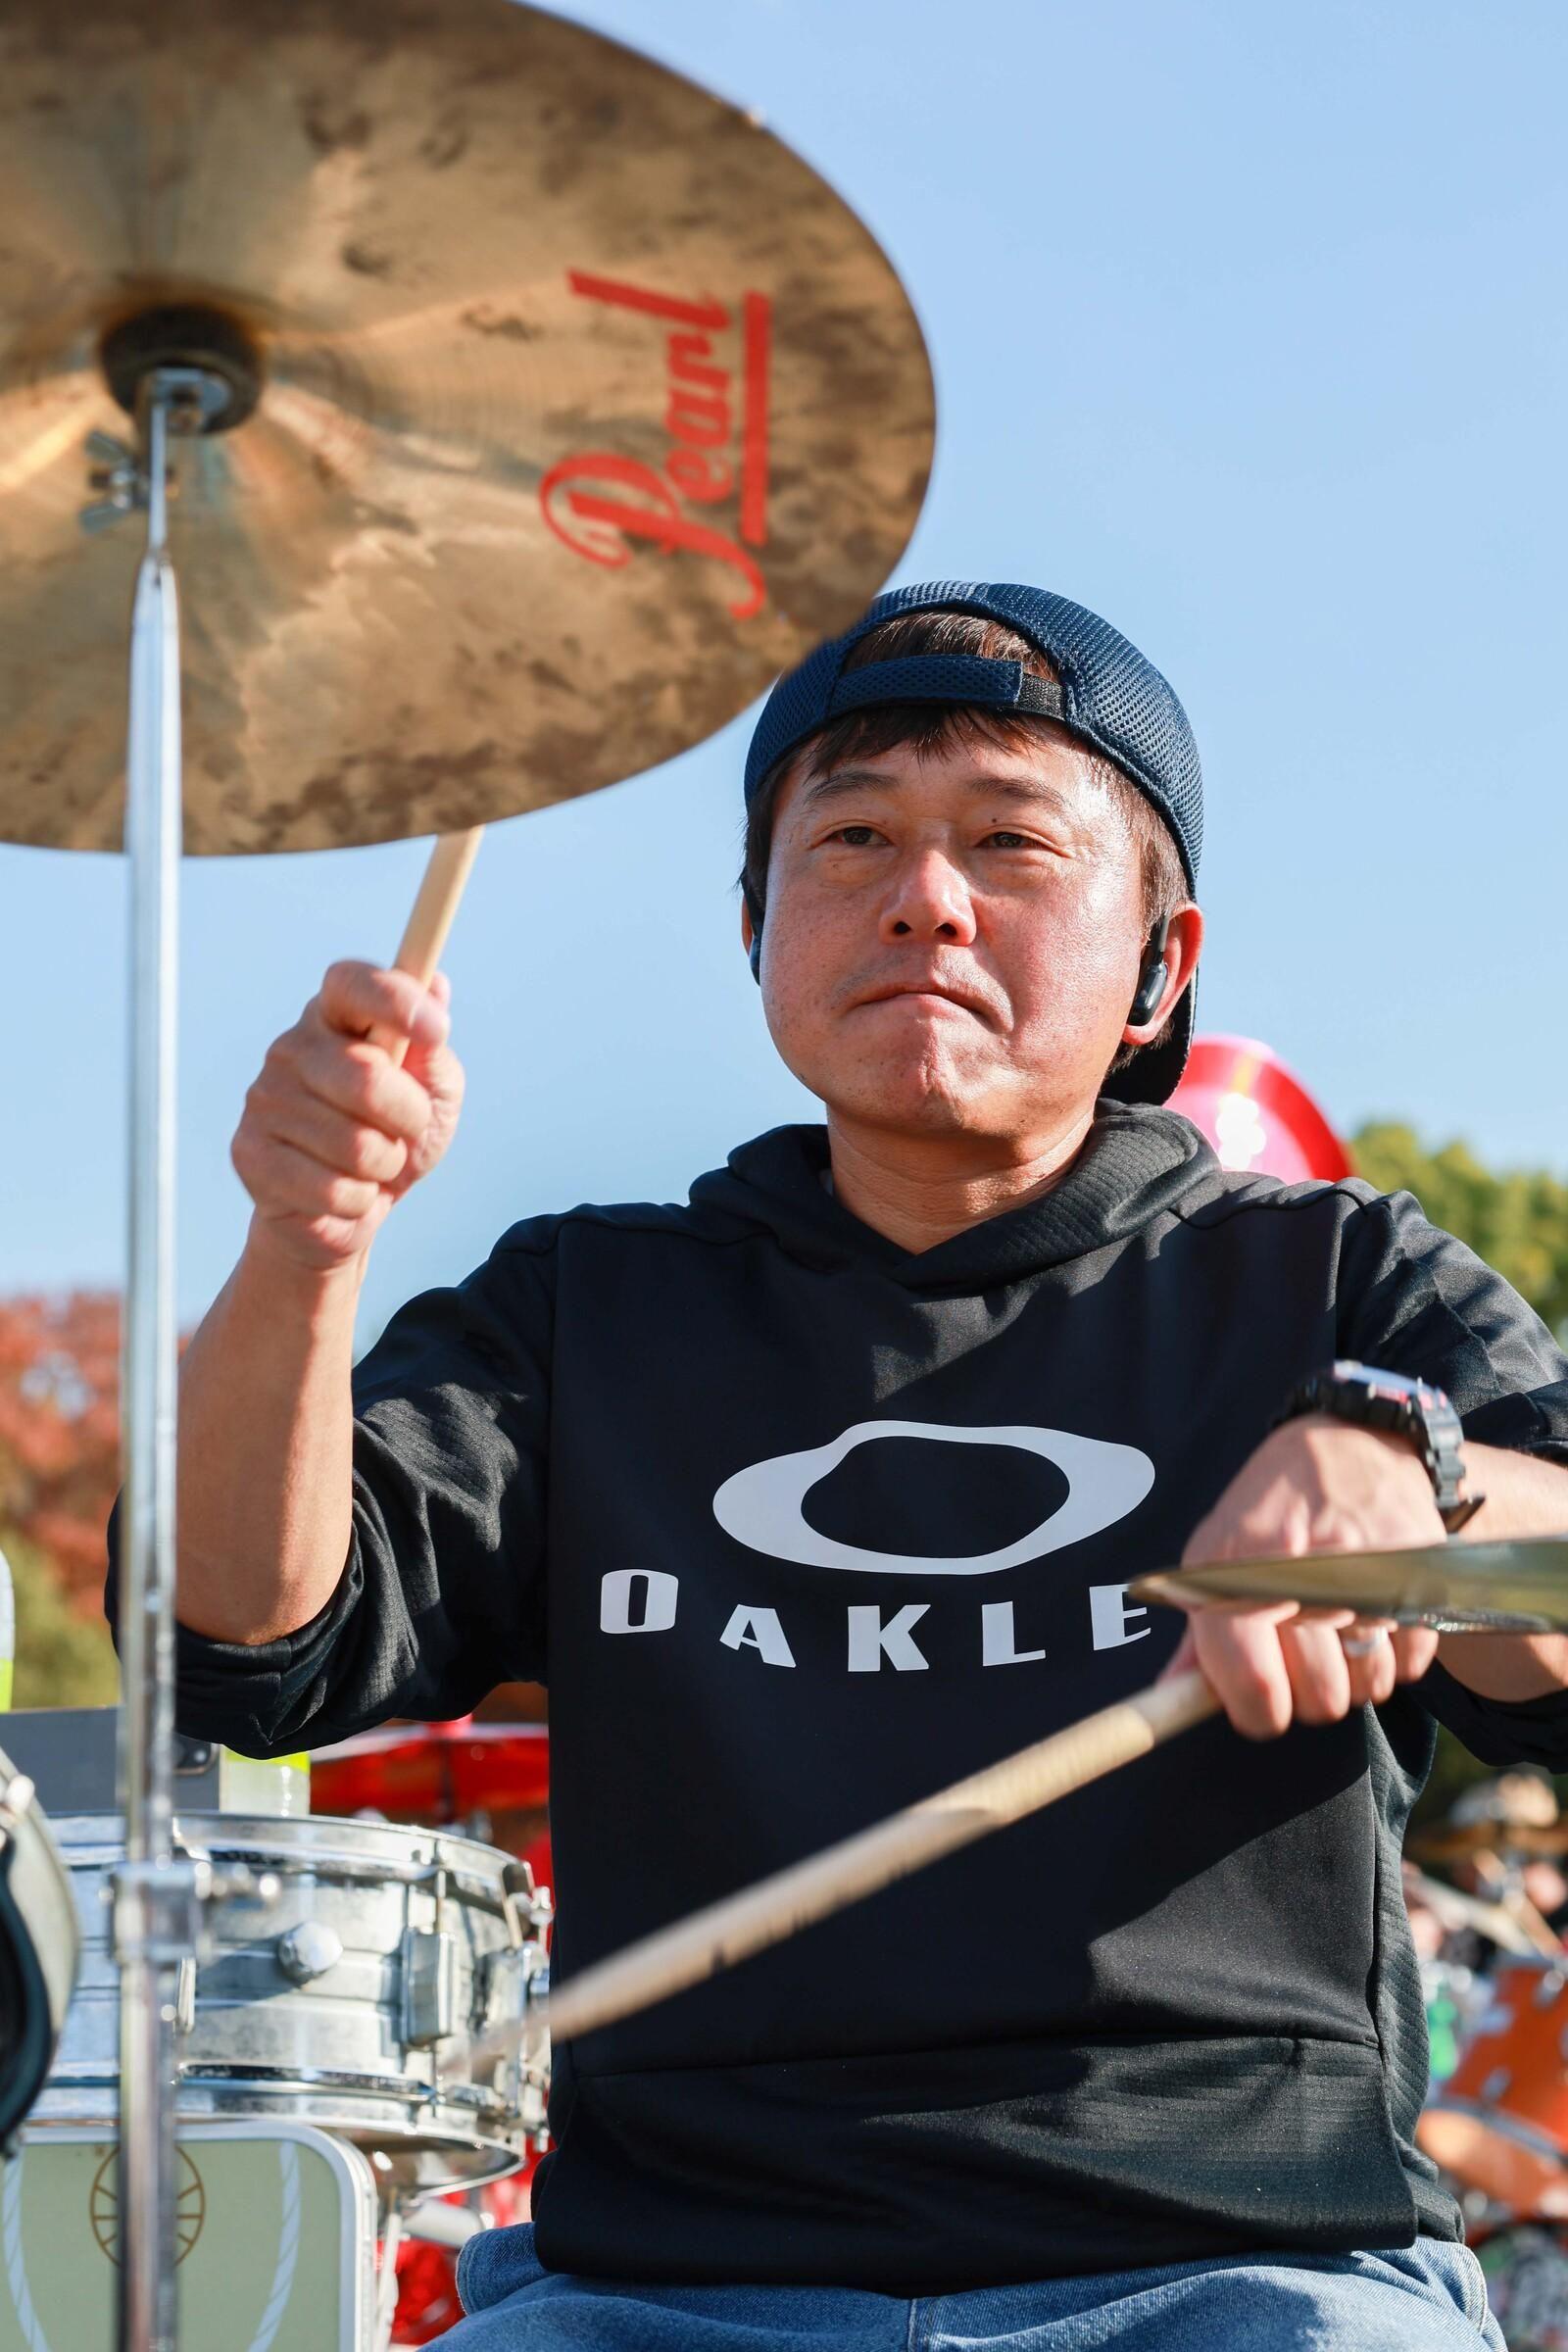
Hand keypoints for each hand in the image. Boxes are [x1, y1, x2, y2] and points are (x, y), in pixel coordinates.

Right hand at [231, 961, 464, 1272]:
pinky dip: (358, 1199)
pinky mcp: (249, 1152)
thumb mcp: (433, 1095)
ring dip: (384, 1164)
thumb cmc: (392, 1139)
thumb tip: (435, 986)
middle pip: (366, 1075)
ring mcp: (265, 1098)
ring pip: (357, 1144)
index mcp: (335, 1017)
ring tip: (371, 1163)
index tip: (438, 1030)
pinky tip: (344, 1190)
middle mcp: (292, 1048)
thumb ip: (434, 1050)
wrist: (349, 1211)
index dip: (395, 1000)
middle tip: (405, 1129)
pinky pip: (332, 1188)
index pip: (351, 984)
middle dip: (409, 1117)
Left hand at [1157, 1416, 1442, 1738]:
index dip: (1257, 1712)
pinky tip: (1375, 1618)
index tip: (1261, 1706)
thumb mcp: (1217, 1554)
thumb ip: (1198, 1634)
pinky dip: (1396, 1656)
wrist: (1350, 1443)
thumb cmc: (1272, 1508)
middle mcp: (1307, 1566)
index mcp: (1241, 1565)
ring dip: (1355, 1677)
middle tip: (1302, 1659)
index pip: (1254, 1681)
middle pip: (1319, 1695)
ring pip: (1368, 1684)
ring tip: (1338, 1634)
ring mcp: (1371, 1568)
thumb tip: (1171, 1696)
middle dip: (1308, 1694)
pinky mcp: (1421, 1570)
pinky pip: (1412, 1662)